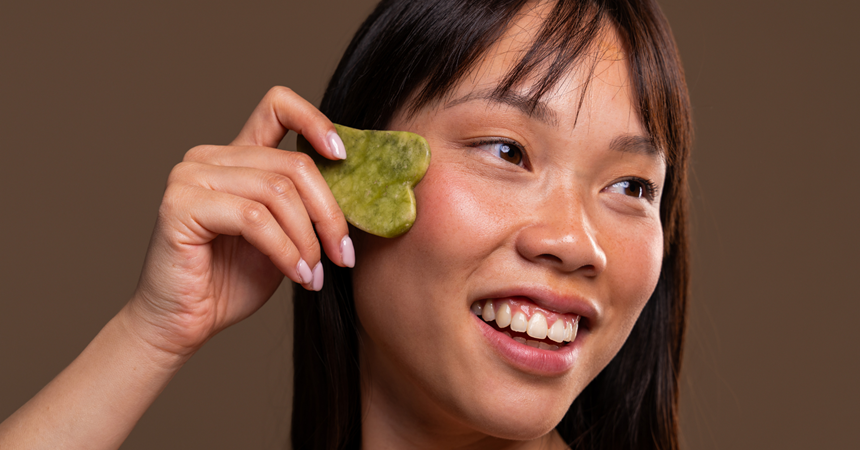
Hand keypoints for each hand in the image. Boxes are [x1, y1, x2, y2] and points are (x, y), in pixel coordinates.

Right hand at [128, 86, 352, 356]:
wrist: (183, 325)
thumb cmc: (231, 283)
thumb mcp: (284, 238)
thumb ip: (305, 208)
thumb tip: (359, 192)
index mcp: (236, 157)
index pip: (277, 106)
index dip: (316, 121)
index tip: (343, 156)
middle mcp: (209, 157)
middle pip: (293, 165)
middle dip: (328, 214)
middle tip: (342, 255)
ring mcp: (190, 177)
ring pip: (277, 192)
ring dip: (307, 239)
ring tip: (314, 273)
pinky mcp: (180, 205)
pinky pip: (254, 219)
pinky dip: (285, 250)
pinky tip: (298, 275)